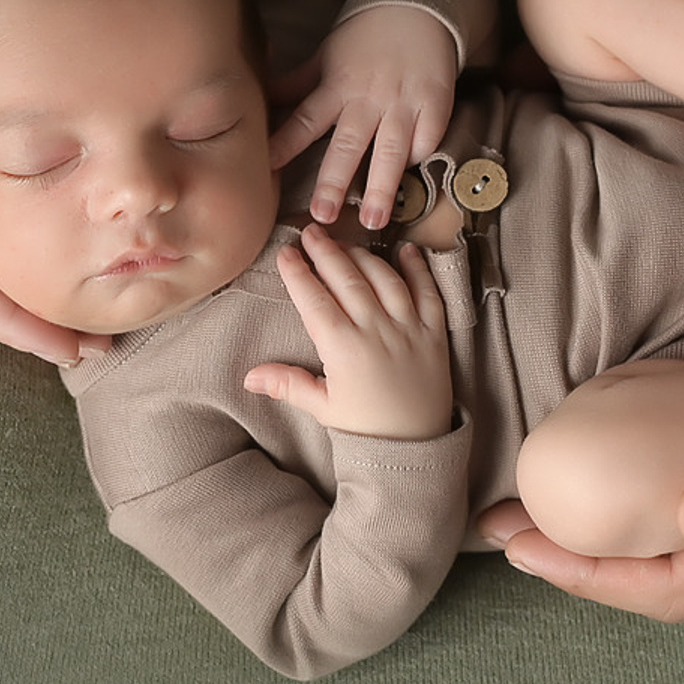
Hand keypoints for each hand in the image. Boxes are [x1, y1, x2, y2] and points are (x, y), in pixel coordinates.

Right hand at [244, 223, 451, 440]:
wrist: (416, 450)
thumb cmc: (367, 431)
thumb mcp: (324, 409)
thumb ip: (288, 385)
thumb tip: (249, 376)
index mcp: (344, 349)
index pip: (314, 300)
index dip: (298, 273)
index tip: (286, 253)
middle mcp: (376, 331)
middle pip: (347, 280)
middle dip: (326, 252)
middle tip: (311, 232)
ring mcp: (408, 329)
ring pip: (384, 279)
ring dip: (363, 256)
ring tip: (346, 244)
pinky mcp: (434, 334)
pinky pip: (428, 293)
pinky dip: (418, 269)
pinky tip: (406, 250)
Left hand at [268, 6, 456, 228]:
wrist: (418, 4)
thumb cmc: (366, 33)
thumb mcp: (327, 53)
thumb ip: (298, 82)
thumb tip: (261, 97)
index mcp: (336, 86)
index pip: (304, 120)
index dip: (284, 144)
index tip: (266, 169)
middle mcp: (367, 97)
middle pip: (348, 144)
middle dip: (335, 182)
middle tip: (324, 216)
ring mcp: (403, 100)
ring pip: (391, 149)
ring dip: (382, 186)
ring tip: (375, 221)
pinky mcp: (434, 100)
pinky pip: (427, 137)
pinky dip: (419, 157)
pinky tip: (410, 177)